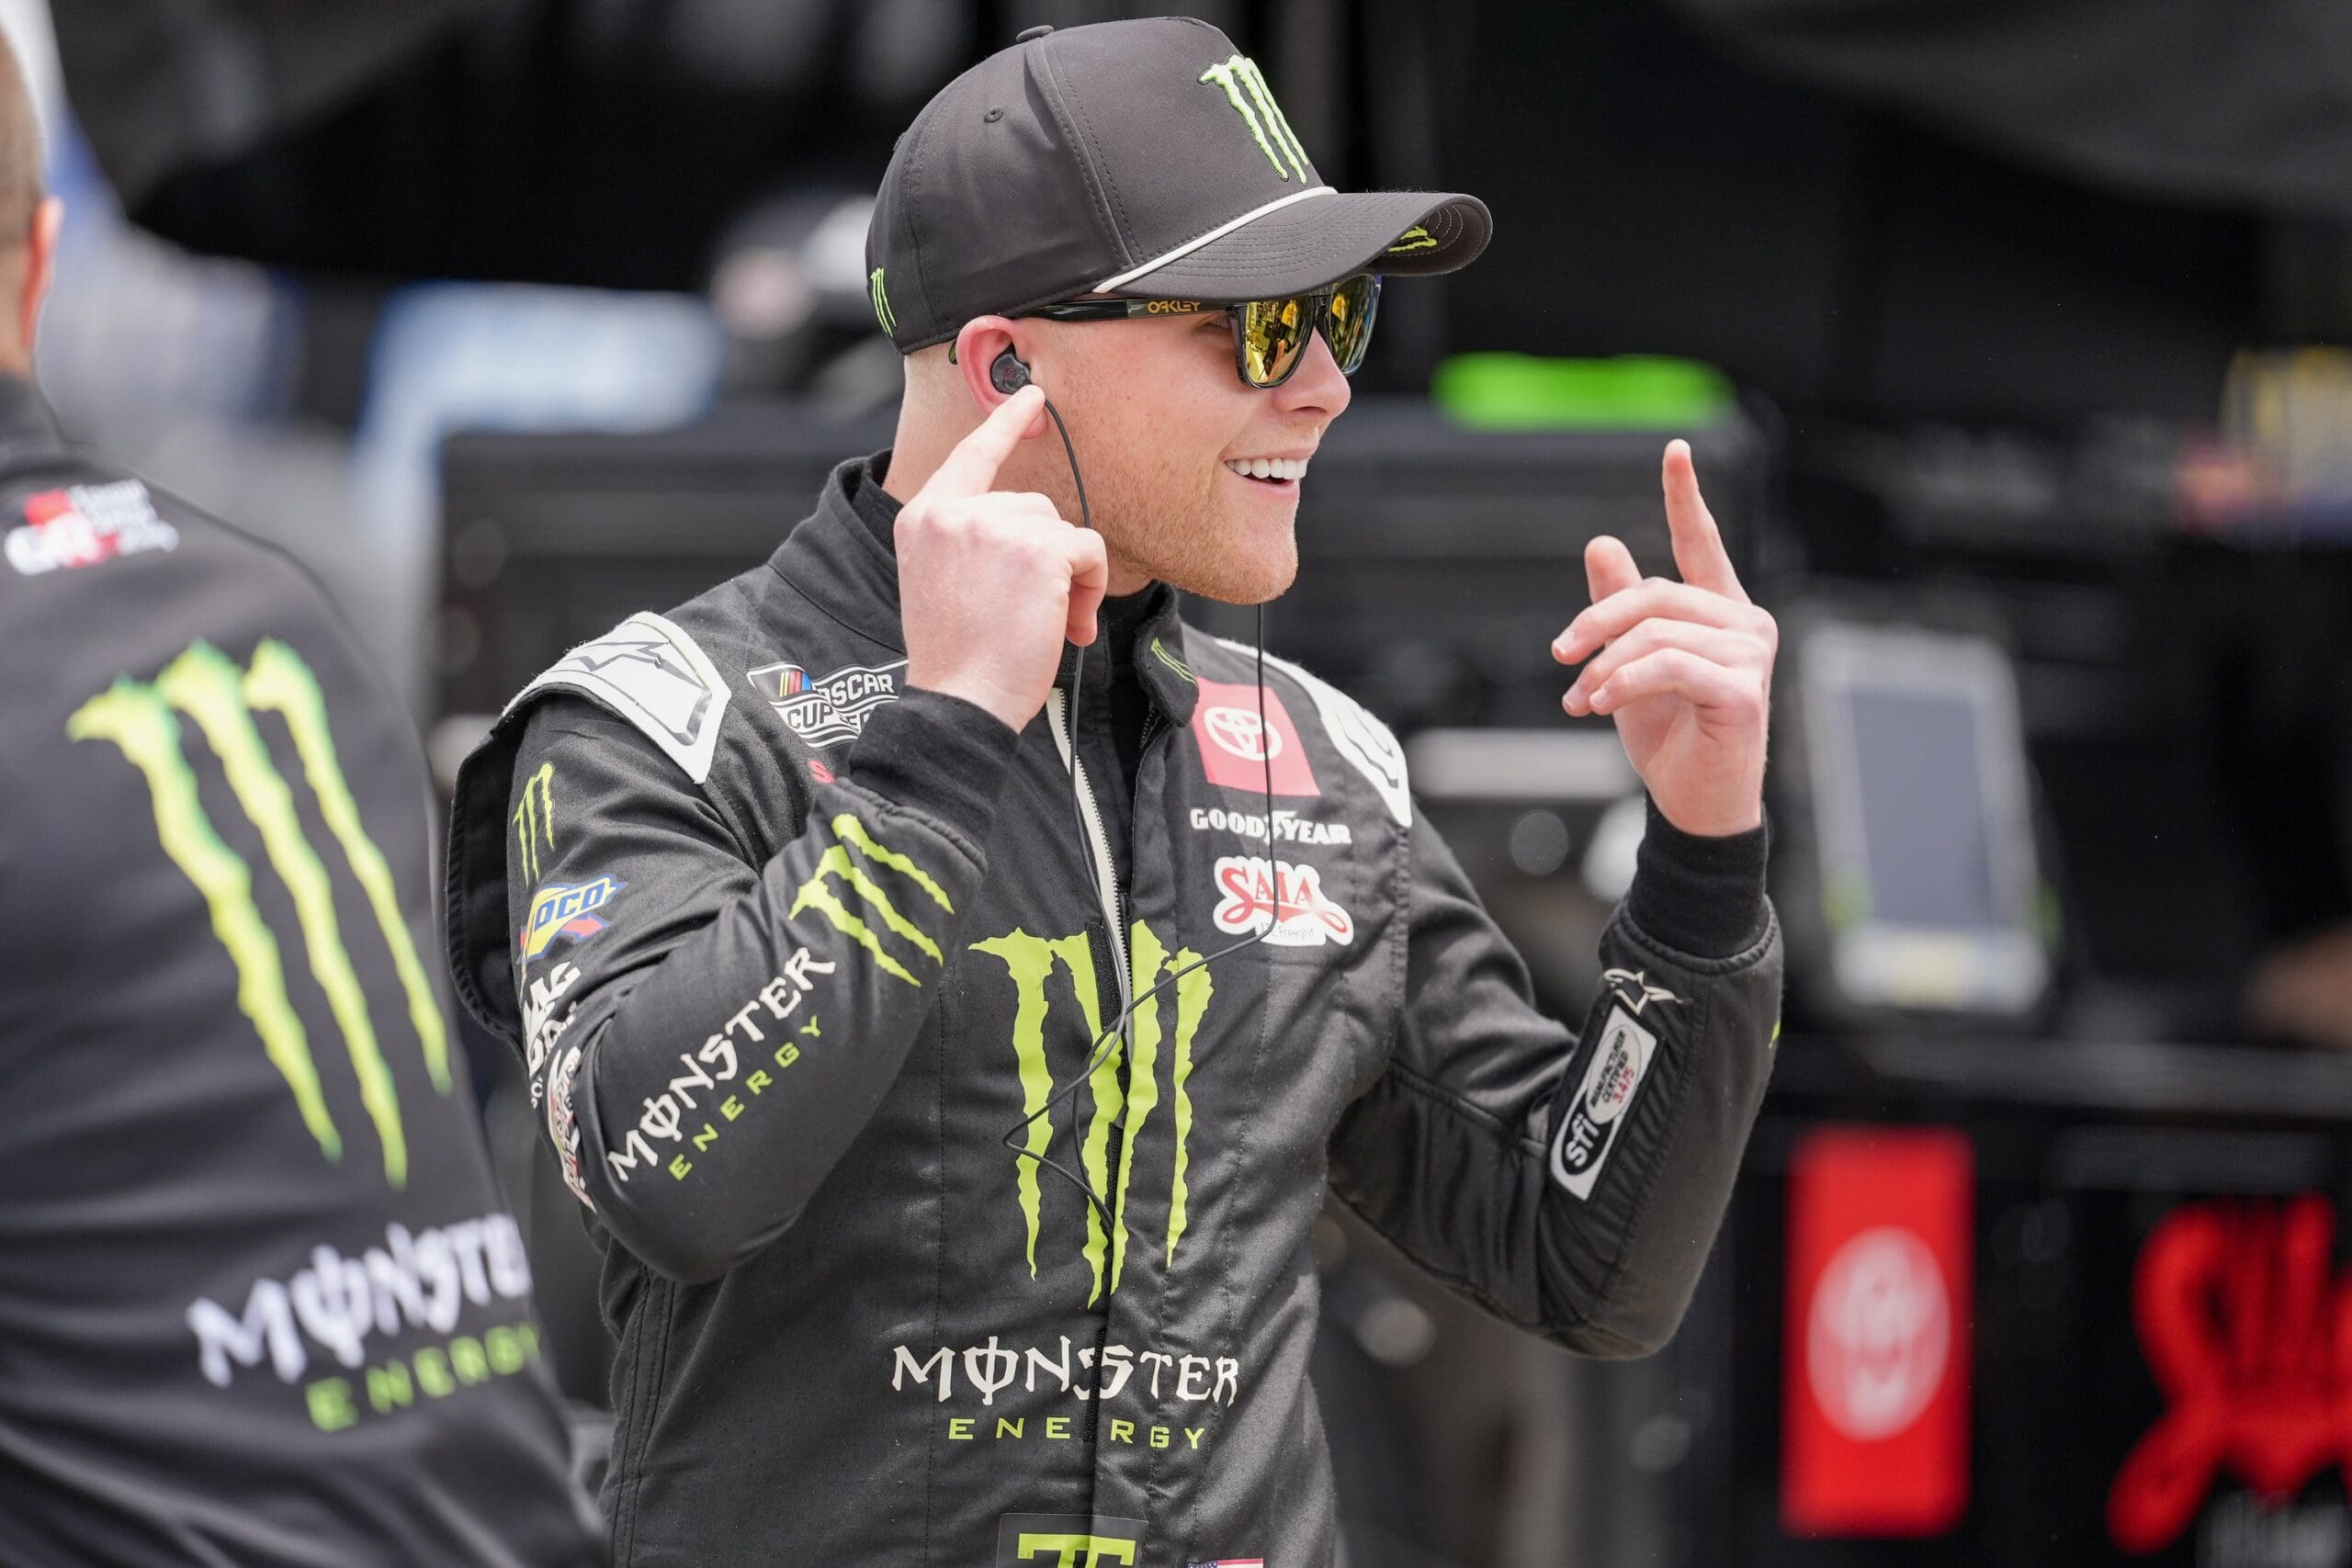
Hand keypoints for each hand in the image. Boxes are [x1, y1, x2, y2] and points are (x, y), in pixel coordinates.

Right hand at [897, 385, 1109, 731]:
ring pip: (1063, 530)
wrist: (960, 700)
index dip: (1004, 424)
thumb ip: (971, 544)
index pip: (970, 457)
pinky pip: (1088, 550)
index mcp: (922, 519)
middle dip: (1050, 557)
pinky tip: (1067, 624)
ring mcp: (993, 524)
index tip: (1032, 396)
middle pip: (1033, 506)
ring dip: (1071, 577)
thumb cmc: (957, 660)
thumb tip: (1038, 535)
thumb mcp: (942, 584)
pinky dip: (1092, 587)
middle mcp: (952, 511)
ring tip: (1051, 624)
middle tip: (1040, 614)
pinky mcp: (1036, 546)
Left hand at [1552, 439, 1775, 836]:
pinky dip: (1625, 682)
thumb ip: (1618, 608)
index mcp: (1720, 611)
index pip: (1702, 543)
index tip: (1675, 449)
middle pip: (1656, 594)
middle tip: (1561, 655)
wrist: (1692, 805)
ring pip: (1656, 633)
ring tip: (1582, 699)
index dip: (1686, 497)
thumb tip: (1601, 542)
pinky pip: (1669, 665)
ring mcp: (1752, 656)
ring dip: (1604, 666)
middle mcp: (1745, 624)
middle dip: (1596, 622)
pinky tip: (1600, 705)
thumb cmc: (1669, 736)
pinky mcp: (1744, 691)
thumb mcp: (1627, 665)